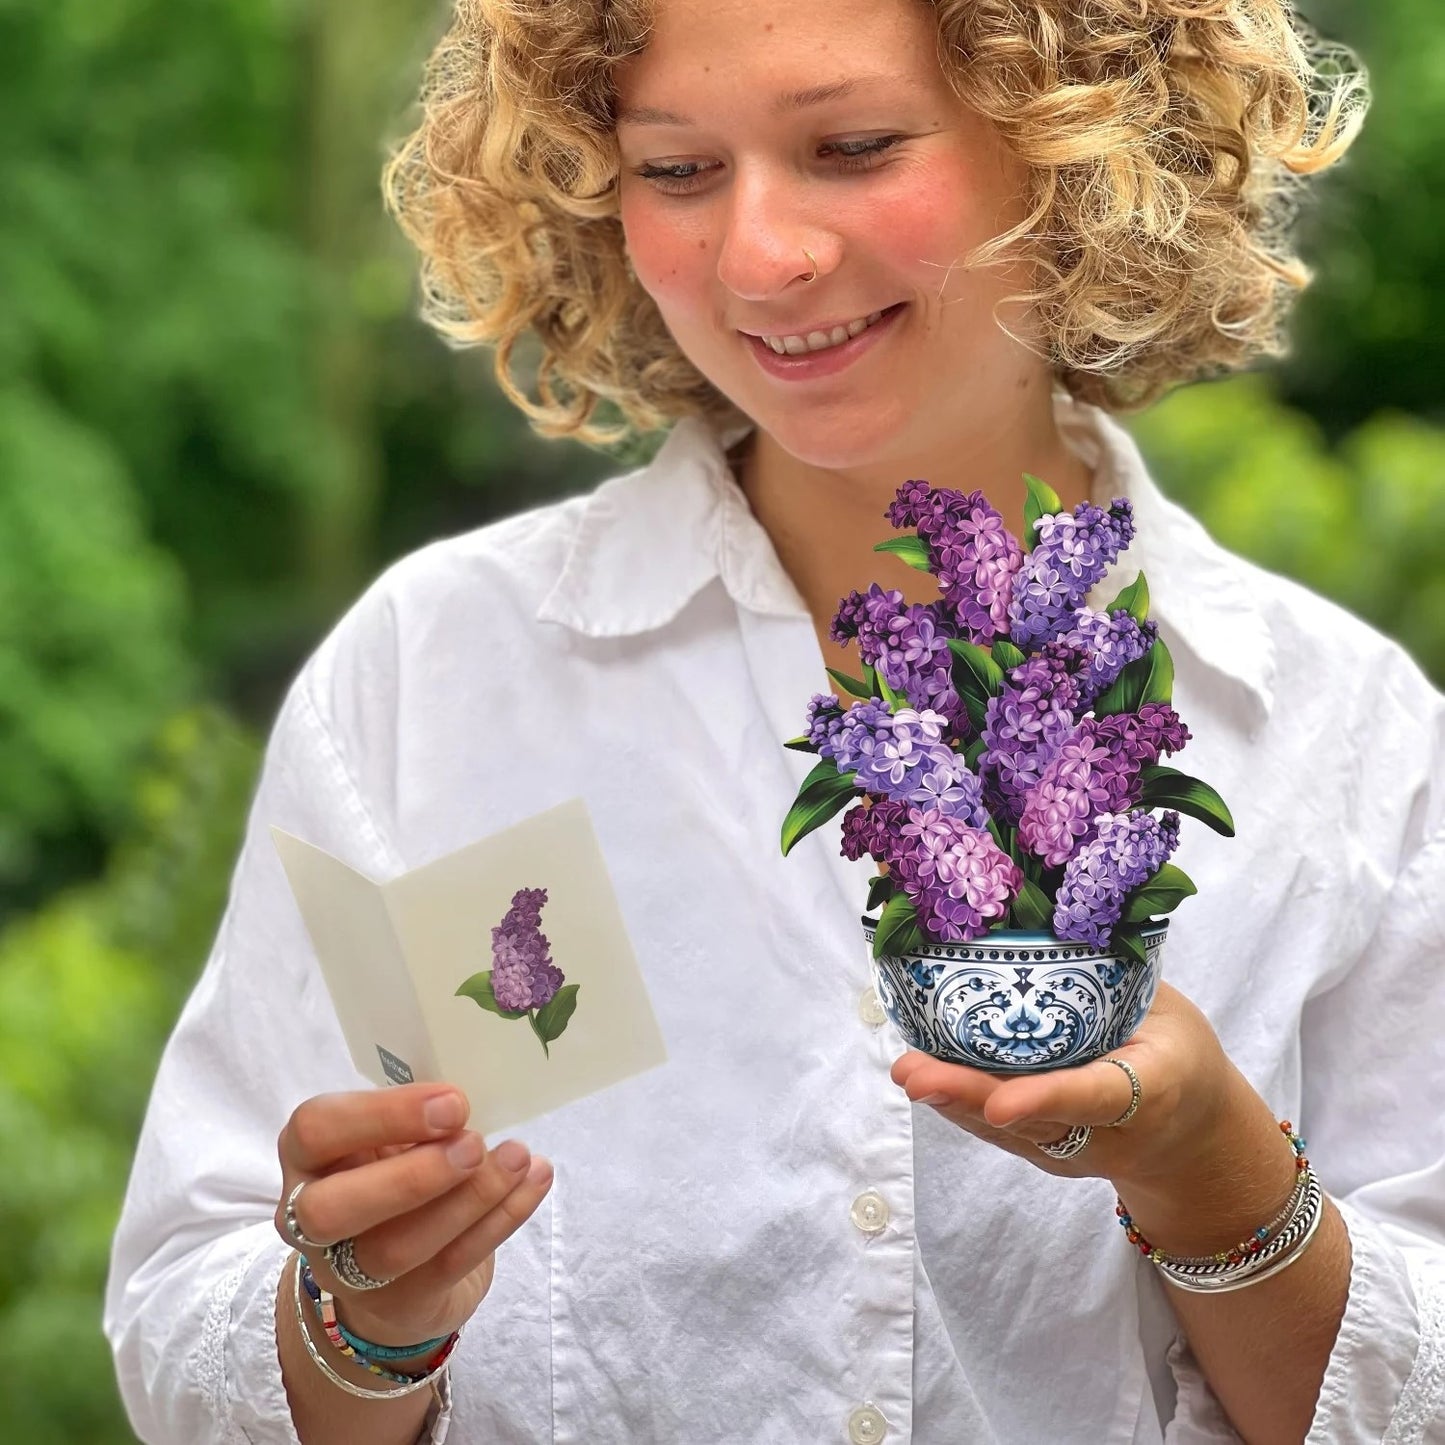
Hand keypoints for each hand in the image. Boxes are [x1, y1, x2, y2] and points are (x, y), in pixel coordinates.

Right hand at [273, 1082, 551, 1346]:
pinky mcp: (401, 1303)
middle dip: (411, 1176)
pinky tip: (535, 1181)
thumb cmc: (395, 1174)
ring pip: (396, 1247)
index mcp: (308, 1157)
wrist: (395, 1277)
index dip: (381, 1115)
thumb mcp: (391, 1137)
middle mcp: (310, 1219)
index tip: (453, 1102)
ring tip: (518, 1158)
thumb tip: (469, 1099)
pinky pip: (450, 1264)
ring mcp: (348, 1272)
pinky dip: (501, 1220)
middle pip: (331, 1209)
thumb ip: (415, 1119)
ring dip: (468, 1199)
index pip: (315, 1130)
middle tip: (475, 1144)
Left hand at [889, 981, 1241, 1192]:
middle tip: (914, 1075)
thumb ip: (1117, 978)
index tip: (1000, 1102)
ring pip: (1008, 1131)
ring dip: (952, 1100)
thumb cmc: (1181, 1054)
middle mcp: (1109, 1134)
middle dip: (969, 1098)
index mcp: (1152, 1091)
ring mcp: (1075, 1152)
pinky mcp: (1049, 1154)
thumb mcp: (1170, 1012)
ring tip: (906, 1071)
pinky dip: (961, 1104)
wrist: (1196, 1139)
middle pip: (1034, 1121)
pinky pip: (1001, 1132)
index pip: (1096, 1095)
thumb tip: (1052, 911)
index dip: (1047, 1097)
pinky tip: (923, 1076)